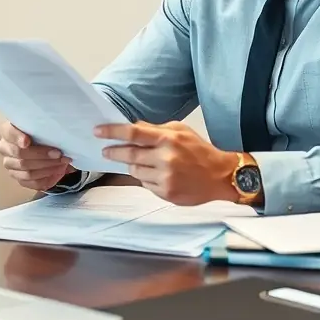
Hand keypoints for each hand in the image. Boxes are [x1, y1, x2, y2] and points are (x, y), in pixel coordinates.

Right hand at [0, 120, 74, 191]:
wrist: (41, 144)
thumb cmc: (42, 132)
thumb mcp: (44, 127)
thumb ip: (47, 130)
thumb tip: (64, 141)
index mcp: (8, 131)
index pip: (9, 133)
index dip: (17, 138)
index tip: (27, 142)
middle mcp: (5, 148)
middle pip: (20, 155)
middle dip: (42, 156)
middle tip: (59, 155)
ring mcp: (10, 165)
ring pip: (26, 171)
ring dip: (47, 169)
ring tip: (62, 165)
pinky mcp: (17, 177)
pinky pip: (30, 183)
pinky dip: (46, 180)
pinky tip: (57, 174)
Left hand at [94, 120, 236, 205]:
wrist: (221, 176)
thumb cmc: (200, 151)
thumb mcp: (181, 131)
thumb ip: (156, 129)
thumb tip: (132, 127)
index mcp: (169, 139)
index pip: (134, 133)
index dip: (113, 131)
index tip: (98, 131)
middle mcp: (165, 158)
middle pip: (129, 154)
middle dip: (114, 152)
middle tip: (106, 151)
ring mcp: (165, 177)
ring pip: (135, 171)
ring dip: (134, 166)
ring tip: (146, 163)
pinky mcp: (166, 192)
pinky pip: (145, 184)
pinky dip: (147, 179)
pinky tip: (160, 175)